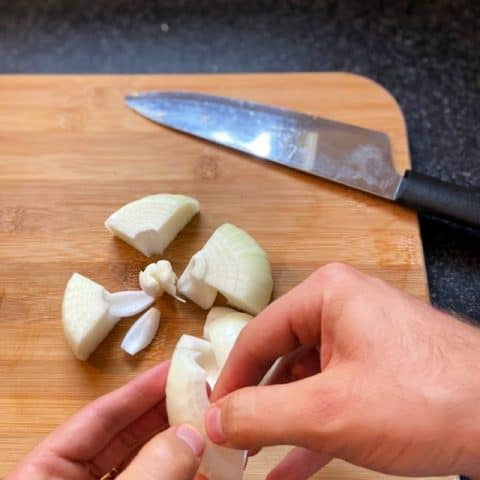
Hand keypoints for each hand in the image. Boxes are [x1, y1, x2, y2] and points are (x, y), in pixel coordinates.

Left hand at [7, 362, 203, 479]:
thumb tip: (191, 434)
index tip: (173, 369)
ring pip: (143, 466)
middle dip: (164, 415)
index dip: (138, 391)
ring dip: (178, 448)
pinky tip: (205, 468)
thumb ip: (148, 472)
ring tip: (208, 425)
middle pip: (124, 438)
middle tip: (199, 393)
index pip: (97, 418)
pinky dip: (178, 477)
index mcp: (42, 474)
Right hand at [205, 263, 479, 478]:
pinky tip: (288, 468)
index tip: (211, 418)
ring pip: (305, 382)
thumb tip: (214, 422)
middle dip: (257, 405)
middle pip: (280, 358)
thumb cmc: (425, 399)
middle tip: (231, 440)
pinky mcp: (378, 369)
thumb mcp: (328, 412)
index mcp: (325, 295)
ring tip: (253, 457)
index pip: (257, 336)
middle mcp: (341, 308)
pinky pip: (332, 395)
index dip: (230, 380)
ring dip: (282, 422)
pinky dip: (311, 430)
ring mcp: (362, 339)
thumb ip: (262, 416)